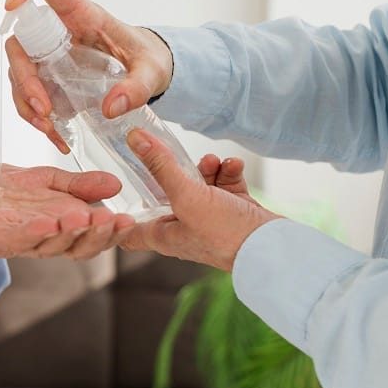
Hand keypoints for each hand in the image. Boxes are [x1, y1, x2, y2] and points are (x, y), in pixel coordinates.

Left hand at [0, 164, 136, 260]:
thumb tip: (116, 184)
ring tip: (91, 218)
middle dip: (98, 236)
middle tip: (118, 222)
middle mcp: (38, 241)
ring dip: (71, 233)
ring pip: (49, 244)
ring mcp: (13, 241)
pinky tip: (52, 220)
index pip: (89, 236)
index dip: (111, 232)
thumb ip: (77, 185)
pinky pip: (15, 237)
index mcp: (54, 229)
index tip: (131, 220)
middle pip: (75, 247)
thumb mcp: (43, 181)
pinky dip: (35, 230)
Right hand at [5, 0, 172, 152]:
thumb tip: (111, 107)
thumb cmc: (148, 59)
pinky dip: (34, 115)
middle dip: (24, 75)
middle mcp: (58, 30)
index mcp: (83, 14)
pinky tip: (54, 132)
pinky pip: (28, 93)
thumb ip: (137, 88)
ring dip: (26, 100)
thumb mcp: (152, 72)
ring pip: (19, 70)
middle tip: (43, 107)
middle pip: (22, 40)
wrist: (147, 74)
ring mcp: (49, 54)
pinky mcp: (49, 77)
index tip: (12, 4)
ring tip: (48, 126)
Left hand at [119, 129, 281, 270]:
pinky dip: (227, 172)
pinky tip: (234, 165)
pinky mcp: (233, 211)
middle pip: (166, 195)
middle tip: (173, 153)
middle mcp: (184, 229)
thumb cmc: (226, 233)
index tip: (112, 189)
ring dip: (205, 168)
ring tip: (214, 161)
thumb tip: (134, 138)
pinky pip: (224, 185)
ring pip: (198, 185)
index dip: (117, 213)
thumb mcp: (188, 197)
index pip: (128, 230)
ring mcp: (210, 220)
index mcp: (164, 235)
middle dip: (172, 172)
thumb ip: (161, 167)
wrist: (275, 248)